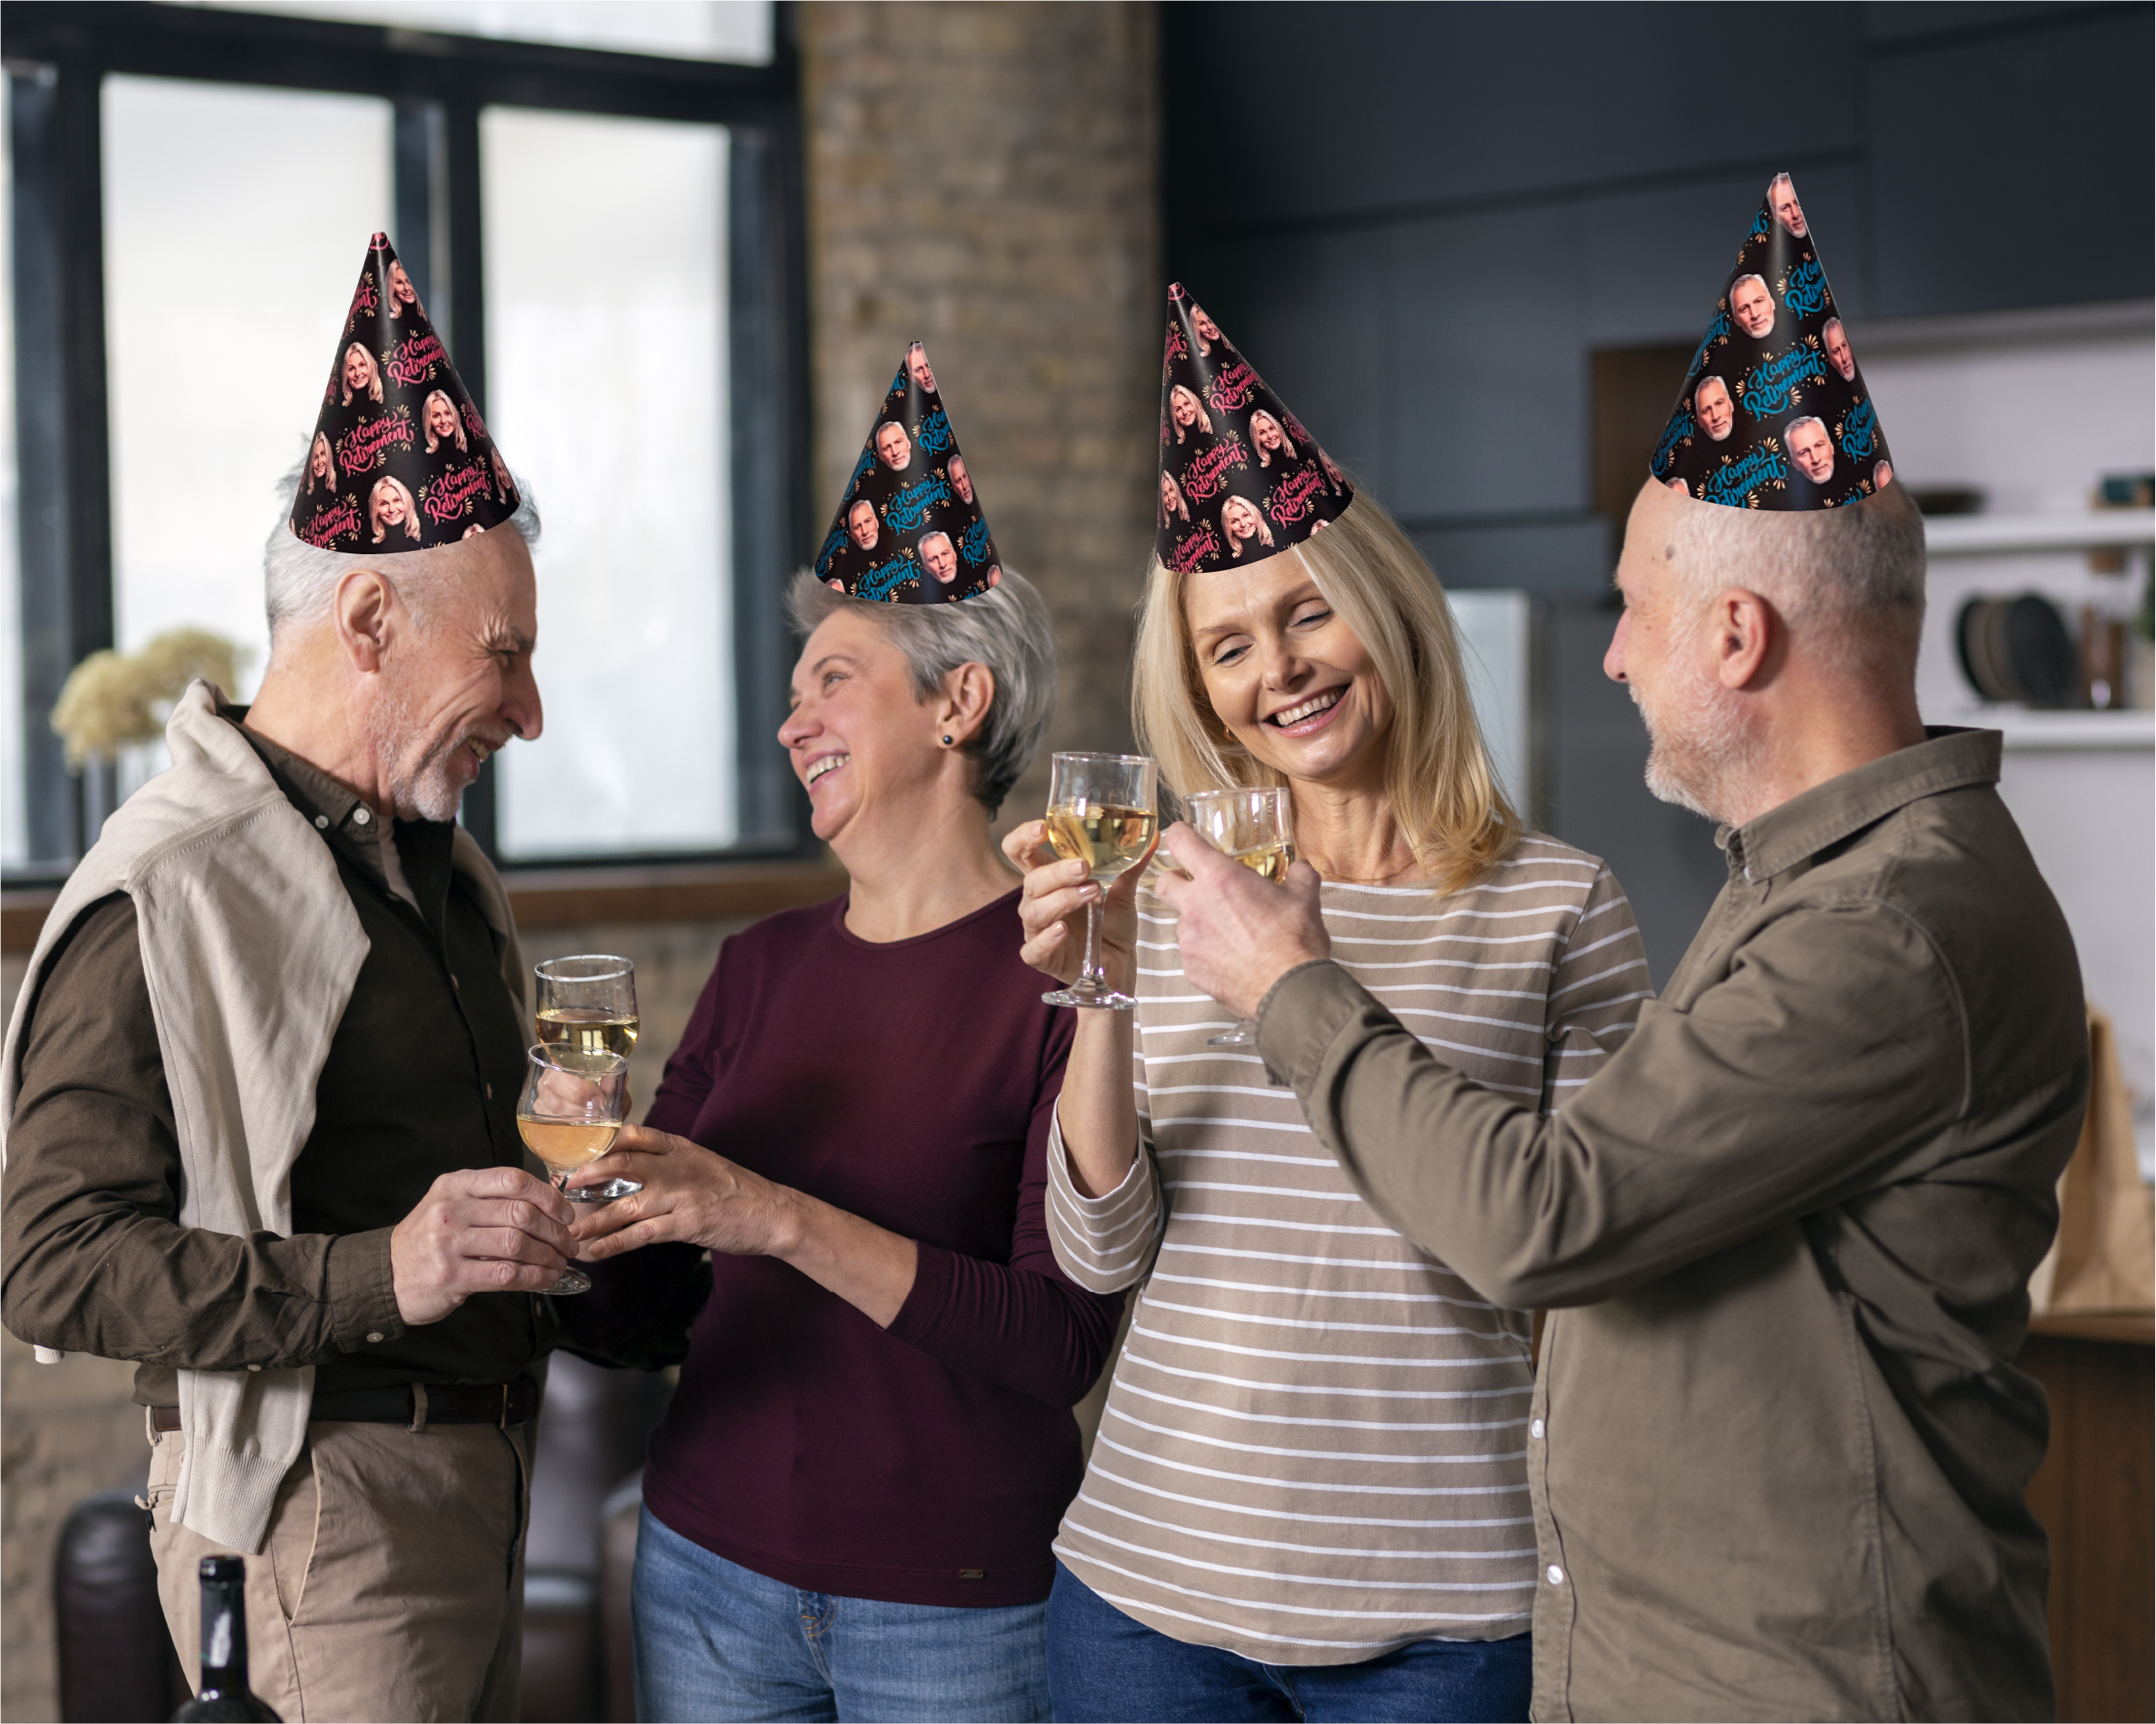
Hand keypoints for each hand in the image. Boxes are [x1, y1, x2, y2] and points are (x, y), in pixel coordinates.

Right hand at [389, 1166, 577, 1325]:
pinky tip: (545, 1279)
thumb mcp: (450, 1205)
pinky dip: (534, 1277)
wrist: (384, 1276)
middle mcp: (451, 1209)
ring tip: (560, 1263)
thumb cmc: (428, 1240)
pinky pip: (506, 1274)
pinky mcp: (451, 1276)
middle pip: (521, 1213)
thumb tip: (548, 1208)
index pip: (513, 1180)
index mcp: (456, 1185)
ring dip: (547, 1256)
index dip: (547, 1196)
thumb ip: (489, 1200)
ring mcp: (449, 1243)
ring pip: (517, 1244)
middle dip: (555, 1231)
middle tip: (569, 1244)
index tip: (565, 1213)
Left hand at [568, 1125, 804, 1260]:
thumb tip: (631, 1166)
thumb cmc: (736, 1190)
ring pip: (626, 1204)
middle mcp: (678, 1166)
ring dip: (593, 1220)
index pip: (635, 1134)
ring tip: (570, 1232)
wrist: (773, 1213)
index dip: (603, 1141)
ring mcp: (682, 1195)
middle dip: (588, 1175)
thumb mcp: (703, 1163)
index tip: (578, 1151)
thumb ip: (670, 1161)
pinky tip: (596, 1252)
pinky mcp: (687, 1224)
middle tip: (562, 1187)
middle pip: (622, 1163)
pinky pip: (641, 1234)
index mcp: (681, 1147)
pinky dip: (615, 1244)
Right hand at [1003, 818, 1156, 993]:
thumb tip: (1154, 836)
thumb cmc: (1112, 923)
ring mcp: (1037, 930)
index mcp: (1050, 879)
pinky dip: (1047, 939)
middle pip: (1031, 880)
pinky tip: (1063, 930)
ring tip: (1091, 894)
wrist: (1120, 963)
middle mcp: (1038, 901)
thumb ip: (1131, 866)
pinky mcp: (1042, 958)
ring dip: (1061, 900)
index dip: (1023, 838)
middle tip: (1084, 867)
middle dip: (1057, 872)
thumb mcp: (1123, 892)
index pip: (1020, 852)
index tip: (1043, 828)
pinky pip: (1033, 949)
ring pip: (1034, 911)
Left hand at [1152, 821, 1329, 1020]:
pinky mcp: (1190, 968)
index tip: (1183, 837)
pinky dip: (1205, 952)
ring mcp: (1189, 939)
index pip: (1180, 842)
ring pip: (1180, 922)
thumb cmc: (1295, 939)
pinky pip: (1190, 953)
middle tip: (1198, 888)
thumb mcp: (1304, 897)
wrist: (1289, 989)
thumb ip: (1298, 874)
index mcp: (1220, 878)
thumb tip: (1298, 868)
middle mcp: (1195, 905)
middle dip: (1176, 881)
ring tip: (1227, 932)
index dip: (1179, 835)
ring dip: (1196, 921)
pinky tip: (1229, 959)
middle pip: (1164, 883)